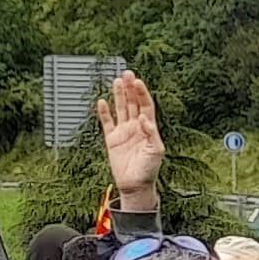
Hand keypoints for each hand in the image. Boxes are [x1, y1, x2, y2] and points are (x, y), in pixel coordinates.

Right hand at [99, 69, 164, 210]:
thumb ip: (151, 133)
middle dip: (130, 88)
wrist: (135, 185)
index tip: (137, 82)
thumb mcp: (156, 151)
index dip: (142, 93)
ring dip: (119, 95)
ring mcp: (123, 132)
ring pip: (121, 109)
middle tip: (126, 74)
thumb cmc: (148, 170)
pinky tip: (102, 102)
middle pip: (133, 103)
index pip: (145, 105)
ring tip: (116, 81)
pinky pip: (107, 122)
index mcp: (148, 128)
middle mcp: (136, 127)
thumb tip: (144, 118)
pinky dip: (104, 112)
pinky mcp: (112, 139)